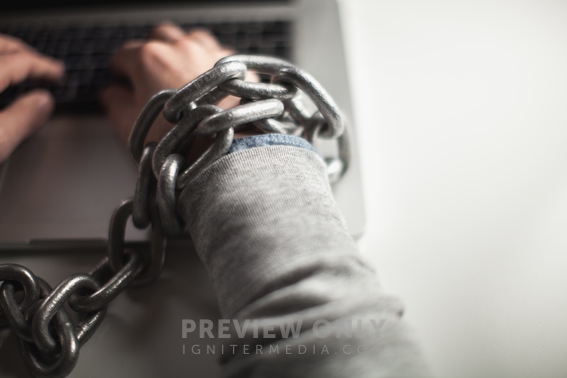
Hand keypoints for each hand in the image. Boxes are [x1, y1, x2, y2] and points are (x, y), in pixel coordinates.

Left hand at [0, 35, 63, 162]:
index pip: (19, 60)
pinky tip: (0, 84)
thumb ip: (23, 119)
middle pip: (0, 45)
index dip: (45, 66)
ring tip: (21, 71)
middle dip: (24, 52)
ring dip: (6, 57)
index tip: (59, 75)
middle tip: (43, 66)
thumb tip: (43, 103)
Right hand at [102, 23, 258, 155]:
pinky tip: (210, 85)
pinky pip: (219, 55)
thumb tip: (111, 92)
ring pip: (192, 39)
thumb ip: (114, 102)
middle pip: (160, 36)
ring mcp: (211, 53)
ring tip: (181, 75)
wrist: (224, 152)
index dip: (120, 69)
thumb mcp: (130, 126)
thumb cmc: (178, 143)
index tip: (121, 79)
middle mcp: (181, 48)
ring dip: (183, 51)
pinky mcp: (238, 67)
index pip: (125, 55)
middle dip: (151, 51)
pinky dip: (210, 64)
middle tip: (150, 74)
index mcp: (149, 59)